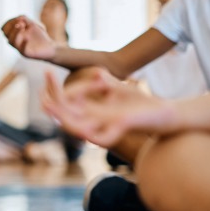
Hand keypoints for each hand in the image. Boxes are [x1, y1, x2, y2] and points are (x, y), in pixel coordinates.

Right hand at [1, 15, 56, 59]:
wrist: (51, 48)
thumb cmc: (40, 36)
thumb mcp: (33, 24)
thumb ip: (25, 19)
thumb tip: (18, 17)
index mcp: (14, 35)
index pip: (5, 29)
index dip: (9, 23)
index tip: (19, 19)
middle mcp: (15, 42)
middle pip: (6, 34)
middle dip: (11, 26)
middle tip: (21, 22)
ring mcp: (20, 48)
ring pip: (11, 42)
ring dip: (15, 32)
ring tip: (23, 25)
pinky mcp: (27, 54)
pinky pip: (22, 50)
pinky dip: (23, 43)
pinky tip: (28, 38)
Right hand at [41, 69, 177, 146]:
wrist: (167, 115)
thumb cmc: (142, 104)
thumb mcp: (118, 89)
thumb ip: (102, 83)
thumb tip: (92, 75)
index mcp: (92, 112)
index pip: (65, 103)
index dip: (53, 89)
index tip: (47, 72)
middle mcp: (95, 121)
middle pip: (64, 114)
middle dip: (51, 98)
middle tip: (42, 83)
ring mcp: (106, 126)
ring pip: (76, 127)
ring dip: (61, 115)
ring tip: (49, 102)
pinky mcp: (121, 129)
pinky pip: (101, 138)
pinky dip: (89, 133)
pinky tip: (79, 125)